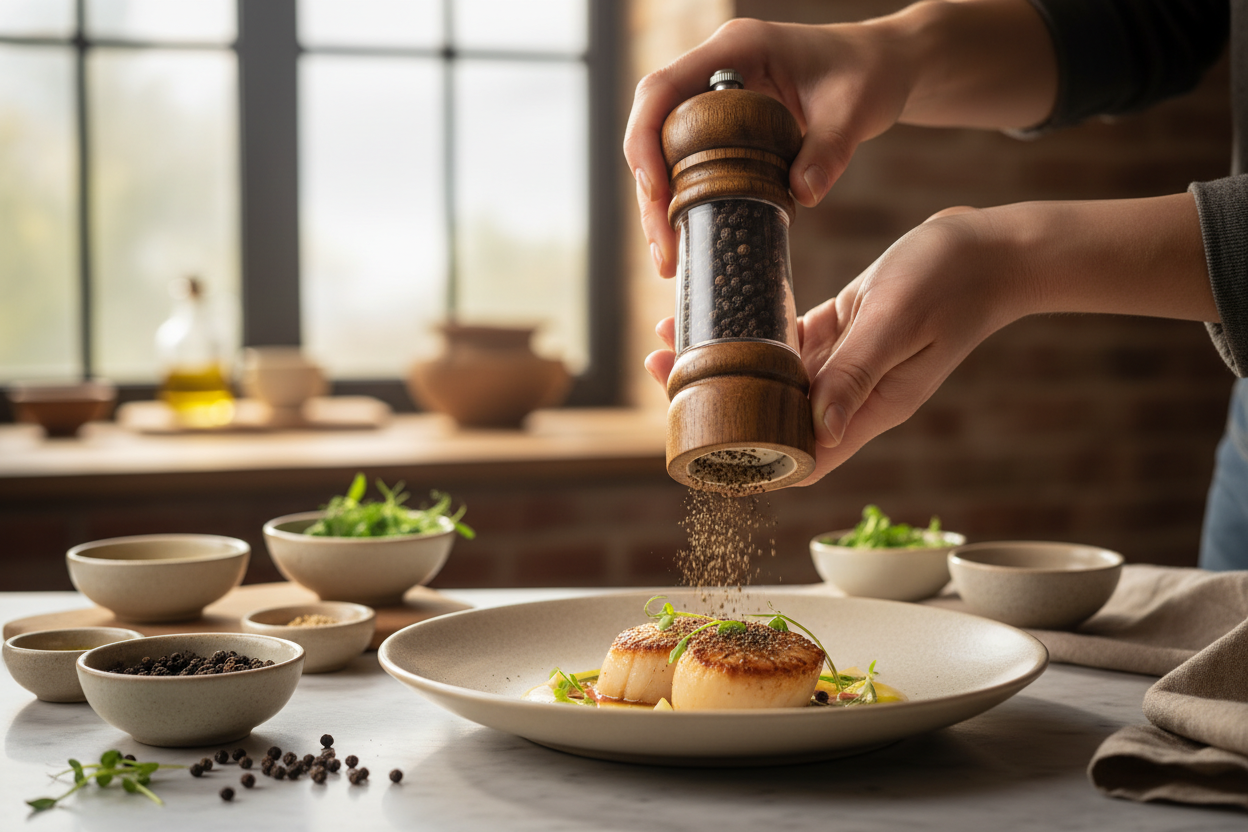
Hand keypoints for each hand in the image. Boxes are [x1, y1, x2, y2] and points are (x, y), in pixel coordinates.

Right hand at [623, 0, 1058, 277]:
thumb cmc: (870, 73)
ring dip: (661, 206)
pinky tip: (687, 240)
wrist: (883, 68)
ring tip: (668, 259)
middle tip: (663, 249)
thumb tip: (804, 195)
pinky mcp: (722, 125)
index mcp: (735, 49)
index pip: (662, 89)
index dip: (645, 140)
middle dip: (650, 192)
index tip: (655, 193)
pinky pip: (688, 163)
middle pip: (654, 129)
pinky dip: (684, 202)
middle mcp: (714, 71)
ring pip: (664, 152)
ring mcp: (714, 98)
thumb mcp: (855, 108)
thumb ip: (831, 148)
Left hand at [646, 206, 1014, 482]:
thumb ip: (857, 374)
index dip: (746, 461)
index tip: (697, 442)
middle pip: (770, 419)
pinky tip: (712, 315)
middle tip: (661, 371)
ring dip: (720, 364)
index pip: (798, 459)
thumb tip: (817, 428)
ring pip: (770, 379)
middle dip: (712, 404)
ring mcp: (844, 366)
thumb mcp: (896, 323)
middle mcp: (850, 397)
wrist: (990, 249)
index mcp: (868, 410)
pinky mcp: (840, 334)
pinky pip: (785, 343)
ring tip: (668, 339)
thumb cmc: (952, 282)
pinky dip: (748, 333)